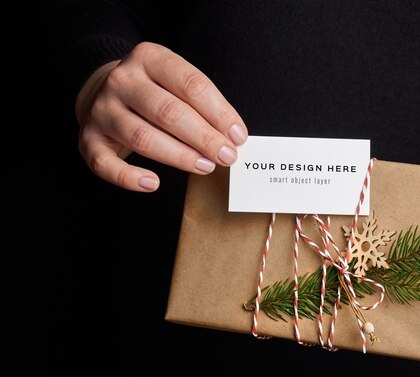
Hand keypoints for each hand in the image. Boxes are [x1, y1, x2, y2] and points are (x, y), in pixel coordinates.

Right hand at [75, 42, 247, 191]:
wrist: (102, 90)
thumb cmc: (154, 91)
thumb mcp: (176, 81)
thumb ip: (203, 103)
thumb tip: (234, 136)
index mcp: (149, 58)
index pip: (191, 84)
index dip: (219, 113)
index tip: (238, 136)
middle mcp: (122, 81)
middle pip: (168, 112)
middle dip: (203, 137)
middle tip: (227, 156)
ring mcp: (102, 109)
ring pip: (141, 137)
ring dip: (178, 156)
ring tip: (205, 167)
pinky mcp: (88, 139)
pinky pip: (105, 164)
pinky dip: (128, 177)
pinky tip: (152, 183)